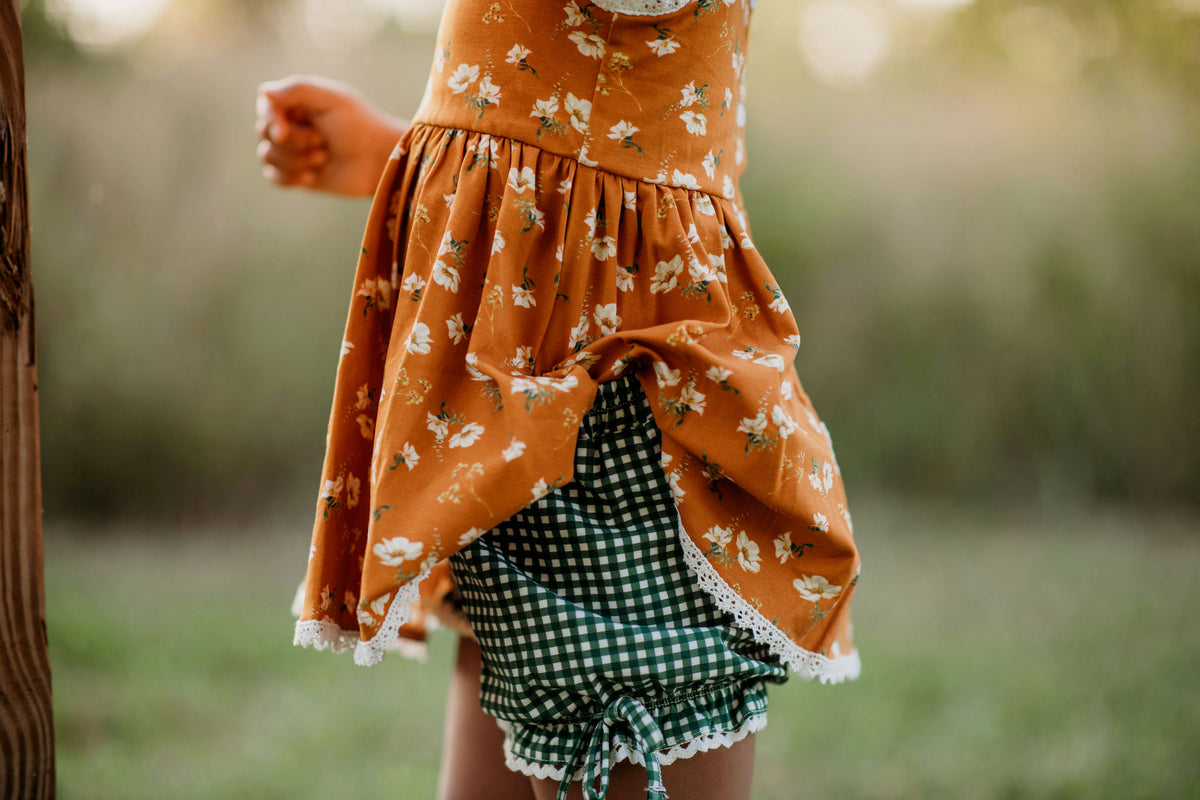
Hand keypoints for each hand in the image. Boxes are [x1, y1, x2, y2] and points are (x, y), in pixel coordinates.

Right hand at [255, 75, 408, 196]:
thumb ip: (297, 90)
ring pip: (267, 156)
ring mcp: (293, 151)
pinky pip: (273, 177)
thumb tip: (262, 90)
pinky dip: (288, 178)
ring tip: (323, 159)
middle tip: (323, 143)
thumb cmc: (360, 126)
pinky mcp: (297, 174)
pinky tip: (311, 177)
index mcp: (298, 103)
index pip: (266, 108)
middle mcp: (292, 125)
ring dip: (295, 160)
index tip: (284, 132)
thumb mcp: (332, 100)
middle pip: (265, 133)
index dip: (272, 121)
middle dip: (294, 142)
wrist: (379, 161)